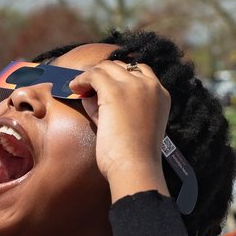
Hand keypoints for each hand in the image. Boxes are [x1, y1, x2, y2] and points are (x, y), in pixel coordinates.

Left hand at [69, 60, 170, 200]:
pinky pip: (94, 75)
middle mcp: (150, 86)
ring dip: (90, 76)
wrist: (135, 168)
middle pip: (121, 67)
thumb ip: (113, 107)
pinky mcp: (115, 91)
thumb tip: (89, 94)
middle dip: (103, 74)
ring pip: (106, 68)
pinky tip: (74, 88)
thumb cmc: (133, 157)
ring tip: (77, 87)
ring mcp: (134, 86)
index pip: (140, 71)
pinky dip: (81, 79)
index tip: (104, 83)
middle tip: (87, 85)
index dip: (119, 75)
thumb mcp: (129, 125)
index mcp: (161, 95)